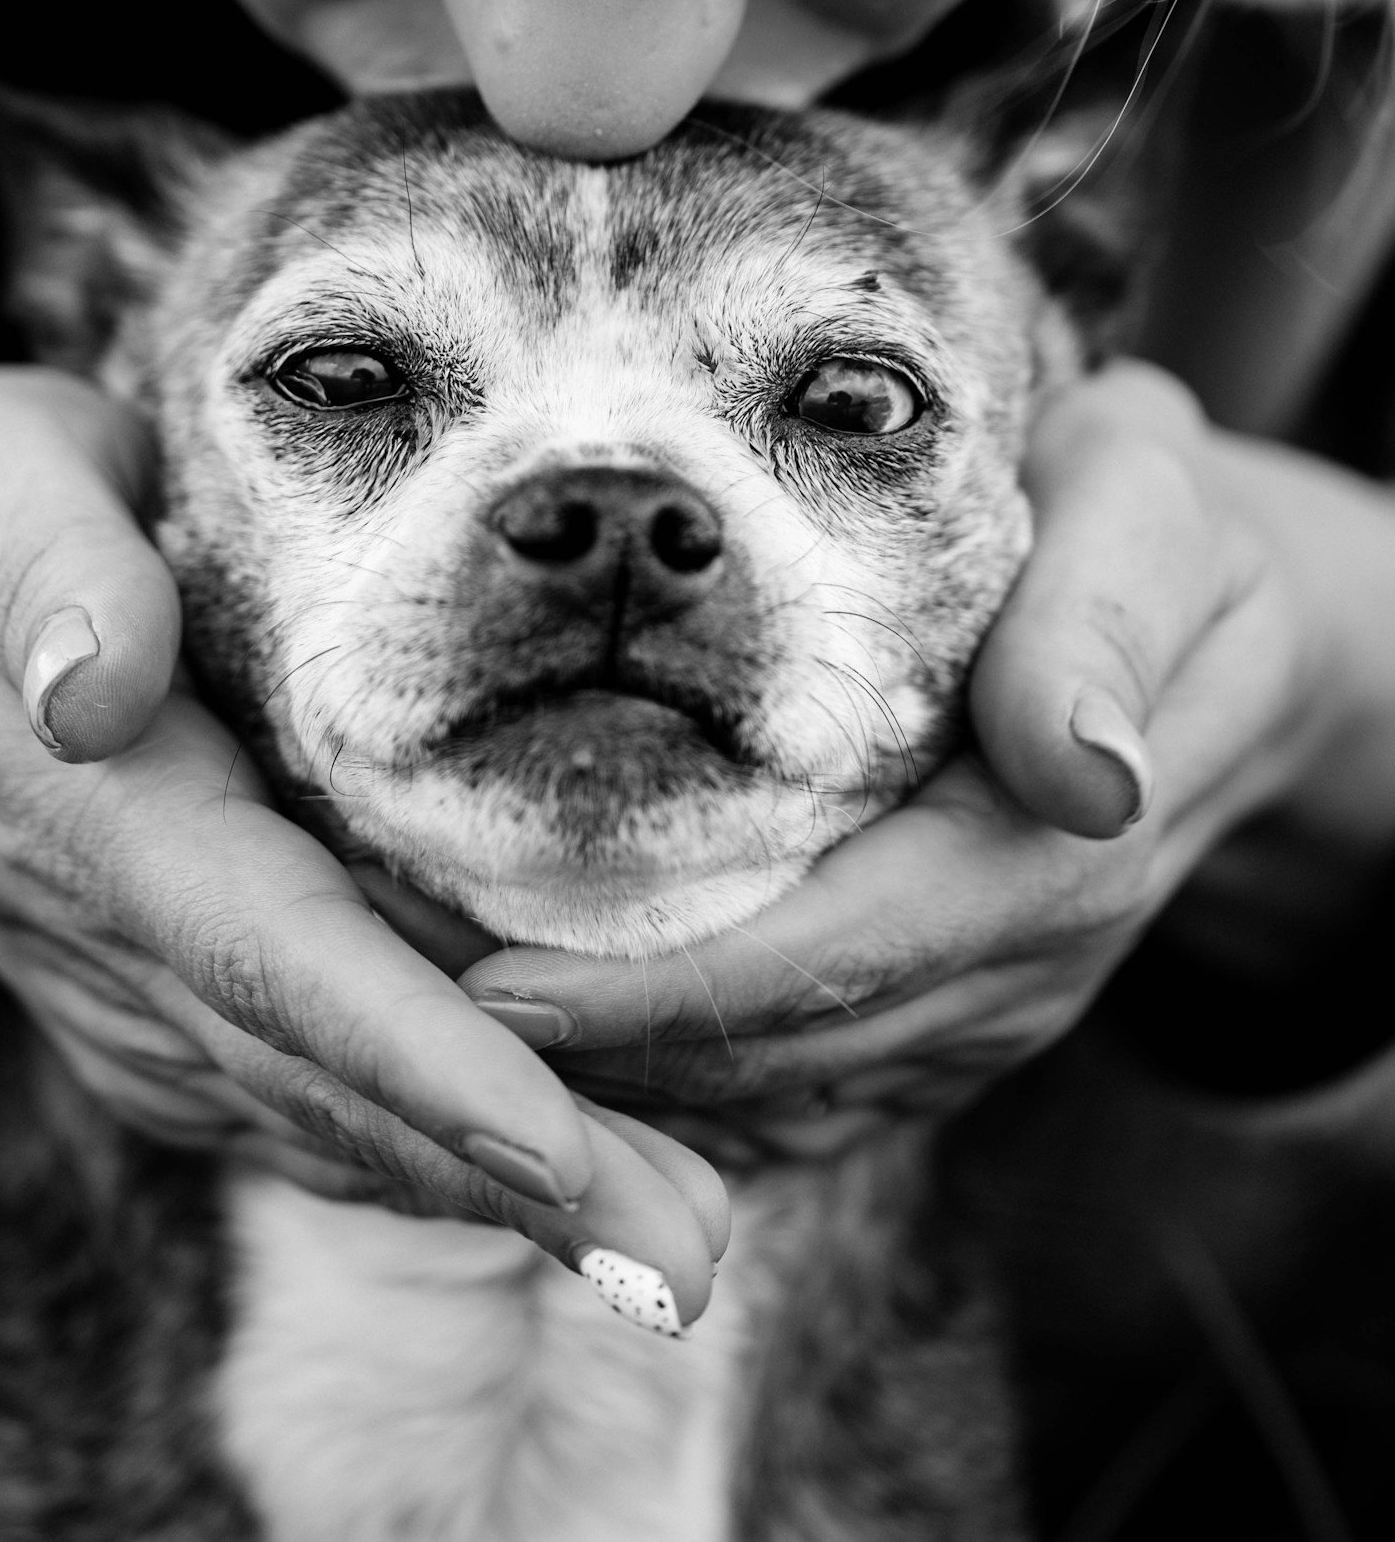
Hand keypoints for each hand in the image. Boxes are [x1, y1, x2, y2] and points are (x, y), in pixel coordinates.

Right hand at [0, 368, 723, 1320]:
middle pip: (336, 1080)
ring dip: (505, 1196)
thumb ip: (45, 565)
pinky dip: (442, 1154)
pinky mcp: (174, 1021)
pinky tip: (574, 1180)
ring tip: (678, 1241)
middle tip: (691, 1248)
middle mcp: (128, 947)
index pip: (269, 949)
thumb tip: (101, 683)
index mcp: (107, 810)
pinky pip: (313, 1107)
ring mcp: (145, 1005)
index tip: (549, 1145)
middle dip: (516, 1175)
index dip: (410, 1053)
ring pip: (336, 1119)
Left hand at [458, 363, 1334, 1151]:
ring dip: (610, 1081)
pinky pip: (803, 1090)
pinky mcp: (955, 1015)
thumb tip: (1084, 769)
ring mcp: (990, 1009)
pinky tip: (540, 1040)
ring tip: (422, 1024)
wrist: (1217, 622)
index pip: (841, 959)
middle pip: (785, 1054)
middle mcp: (1023, 966)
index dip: (664, 994)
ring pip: (782, 1096)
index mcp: (1057, 847)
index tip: (481, 992)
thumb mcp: (1150, 510)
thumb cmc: (1147, 522)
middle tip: (389, 1004)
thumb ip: (1106, 622)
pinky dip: (672, 1080)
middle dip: (589, 1053)